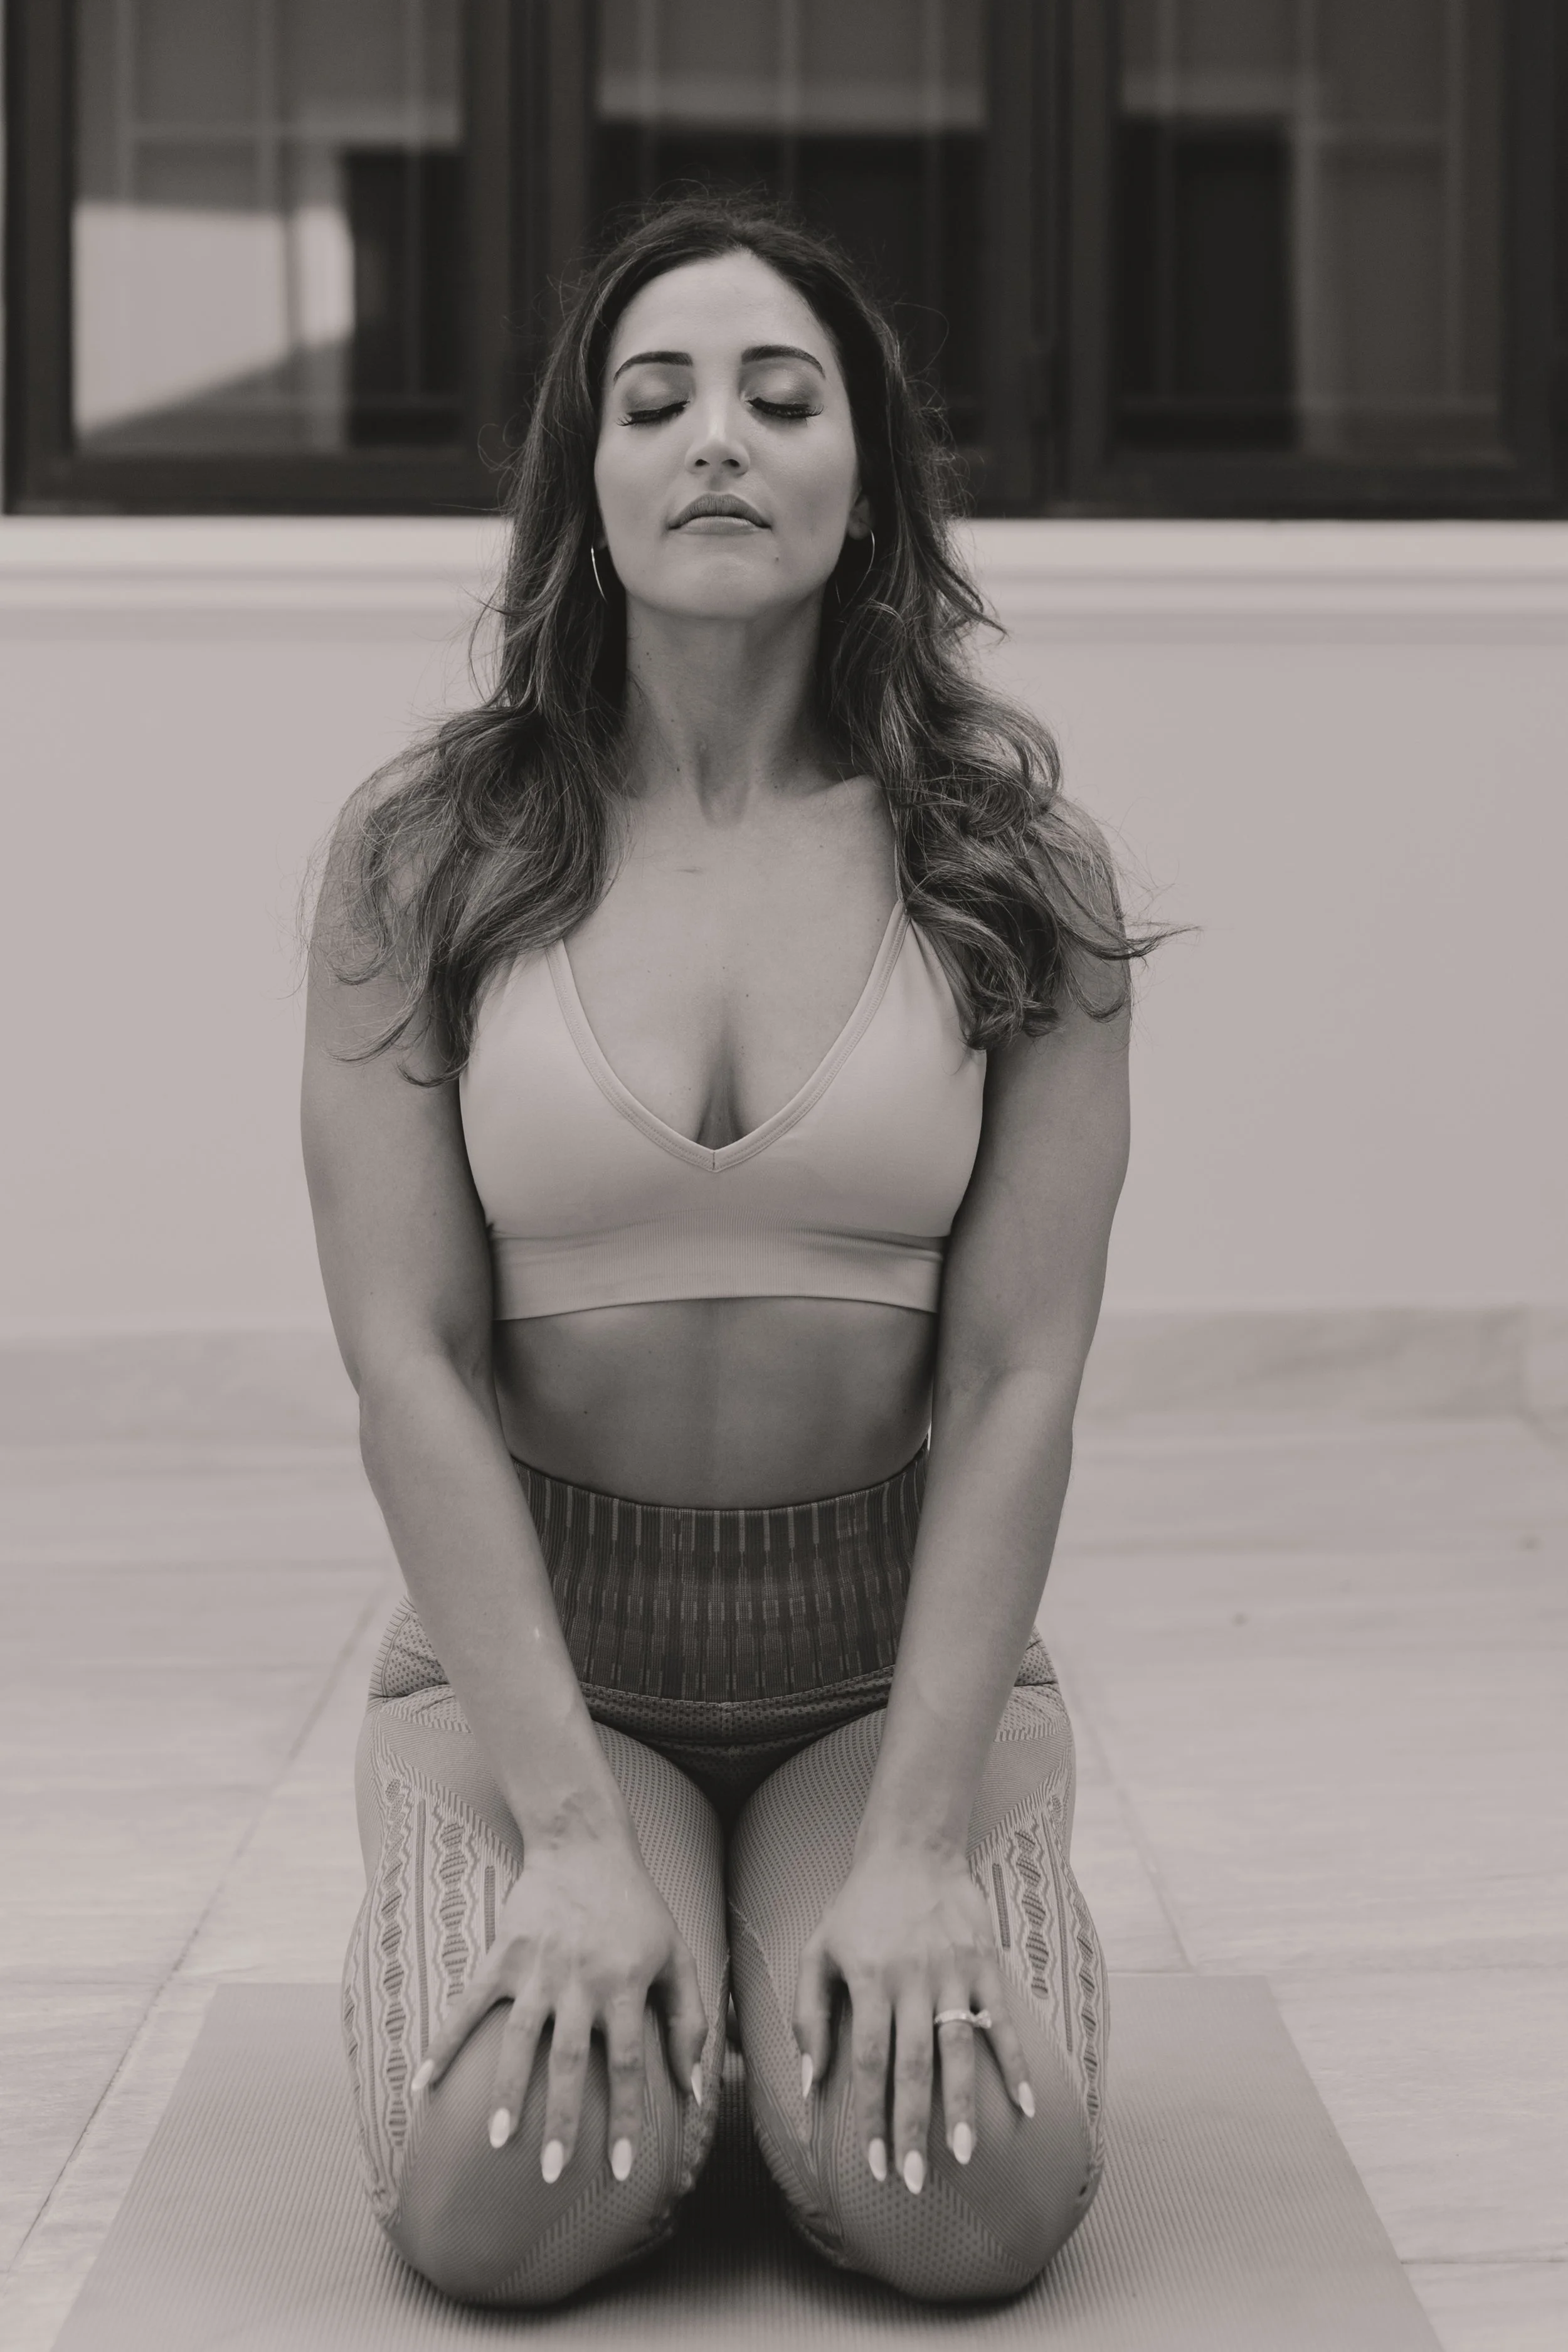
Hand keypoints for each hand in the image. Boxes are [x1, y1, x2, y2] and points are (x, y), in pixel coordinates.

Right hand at [411, 1828, 707, 2182]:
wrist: (584, 1842)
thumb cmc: (637, 1907)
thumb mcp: (677, 1956)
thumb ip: (690, 2021)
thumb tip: (694, 2088)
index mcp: (625, 1983)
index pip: (628, 2064)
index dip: (627, 2119)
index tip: (622, 2172)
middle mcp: (581, 1979)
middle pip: (571, 2061)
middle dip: (562, 2121)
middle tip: (551, 2174)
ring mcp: (537, 1967)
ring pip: (520, 2038)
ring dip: (509, 2091)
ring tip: (498, 2139)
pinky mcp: (502, 1953)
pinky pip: (469, 2005)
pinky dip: (445, 2043)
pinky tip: (423, 2084)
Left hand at [793, 1838, 1031, 2191]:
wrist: (912, 1848)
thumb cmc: (858, 1907)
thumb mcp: (818, 1950)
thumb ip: (809, 2014)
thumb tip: (810, 2080)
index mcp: (868, 1980)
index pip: (870, 2061)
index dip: (871, 2117)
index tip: (873, 2165)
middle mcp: (912, 1980)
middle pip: (912, 2065)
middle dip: (913, 2126)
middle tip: (915, 2179)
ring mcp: (954, 1972)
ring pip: (957, 2049)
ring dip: (962, 2104)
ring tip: (964, 2154)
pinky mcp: (985, 1963)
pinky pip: (1002, 2021)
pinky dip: (1015, 2063)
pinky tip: (1026, 2106)